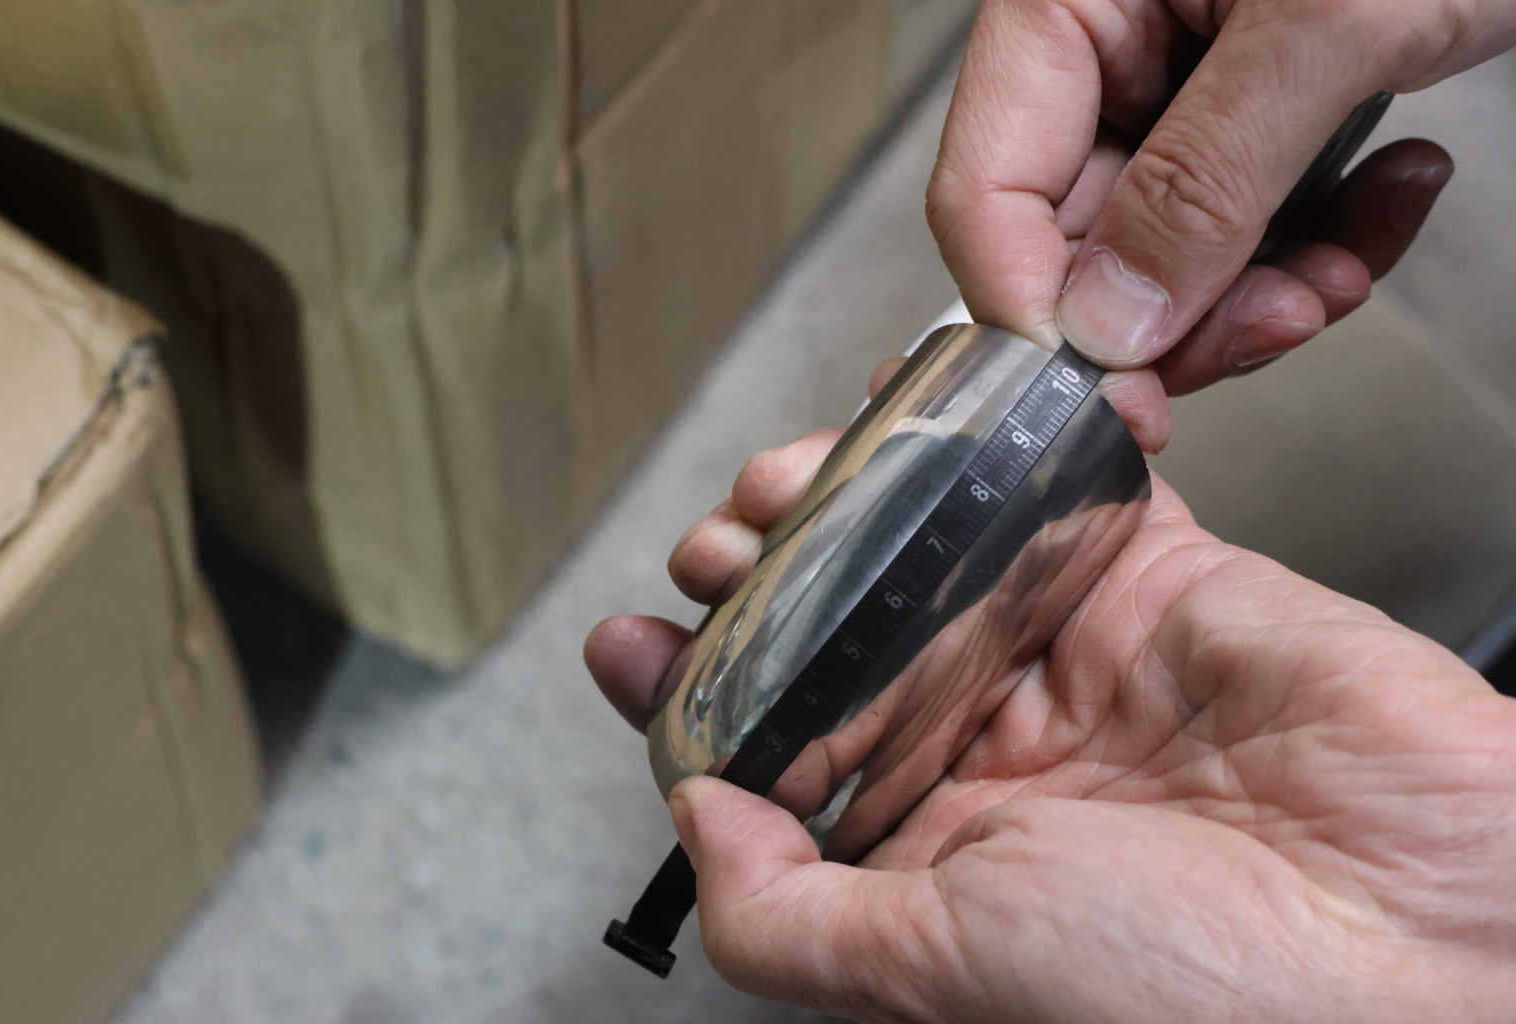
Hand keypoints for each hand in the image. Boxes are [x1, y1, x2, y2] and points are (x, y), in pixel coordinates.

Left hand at [587, 411, 1515, 1021]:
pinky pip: (1058, 482)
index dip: (693, 696)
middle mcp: (996, 755)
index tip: (631, 642)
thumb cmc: (1210, 999)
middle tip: (718, 546)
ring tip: (786, 479)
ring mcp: (1073, 657)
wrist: (1436, 941)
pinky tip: (920, 406)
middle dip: (758, 580)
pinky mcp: (1158, 578)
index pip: (778, 762)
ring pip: (924, 548)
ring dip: (842, 500)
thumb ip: (790, 915)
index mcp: (934, 856)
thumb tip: (693, 821)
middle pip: (838, 634)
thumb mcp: (941, 973)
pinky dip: (997, 436)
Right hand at [927, 0, 1515, 450]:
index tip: (1117, 397)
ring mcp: (1176, 77)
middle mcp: (1105, 43)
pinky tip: (1393, 189)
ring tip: (1350, 261)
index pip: (987, 191)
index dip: (1038, 312)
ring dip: (1270, 284)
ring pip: (1173, 250)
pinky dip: (1324, 231)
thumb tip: (1111, 324)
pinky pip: (1250, 216)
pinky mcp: (1247, 103)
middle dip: (1189, 308)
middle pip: (1082, 240)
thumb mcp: (1328, 27)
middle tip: (1276, 325)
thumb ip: (1206, 181)